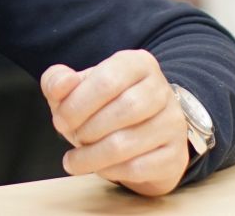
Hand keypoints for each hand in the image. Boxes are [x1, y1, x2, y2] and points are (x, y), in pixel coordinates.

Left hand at [41, 50, 189, 195]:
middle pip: (123, 110)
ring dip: (93, 155)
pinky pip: (140, 168)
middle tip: (72, 137)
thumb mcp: (73, 87)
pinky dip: (112, 171)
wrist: (137, 136)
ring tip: (76, 159)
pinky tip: (100, 167)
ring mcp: (173, 124)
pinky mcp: (176, 156)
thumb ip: (57, 81)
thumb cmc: (100, 106)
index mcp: (137, 64)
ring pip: (129, 143)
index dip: (77, 104)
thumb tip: (61, 84)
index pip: (107, 80)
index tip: (60, 121)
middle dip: (87, 129)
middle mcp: (161, 90)